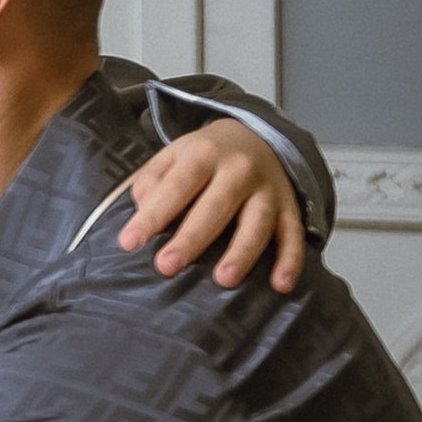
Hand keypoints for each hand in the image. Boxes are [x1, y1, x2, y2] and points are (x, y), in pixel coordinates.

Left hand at [119, 122, 307, 292]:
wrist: (255, 136)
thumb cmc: (203, 158)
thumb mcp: (172, 156)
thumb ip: (152, 181)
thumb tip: (144, 211)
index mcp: (204, 154)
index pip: (176, 186)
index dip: (153, 215)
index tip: (129, 242)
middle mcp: (239, 169)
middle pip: (216, 206)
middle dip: (192, 238)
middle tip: (167, 266)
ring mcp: (267, 189)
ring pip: (257, 222)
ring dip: (242, 252)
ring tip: (224, 280)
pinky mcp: (288, 208)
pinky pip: (292, 235)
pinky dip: (290, 260)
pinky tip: (280, 285)